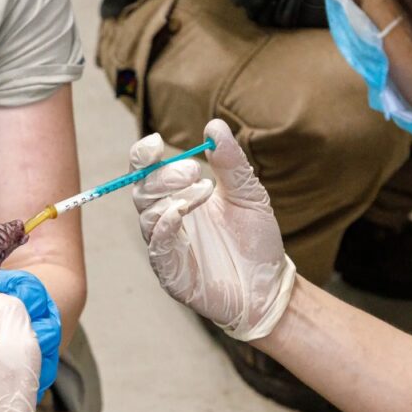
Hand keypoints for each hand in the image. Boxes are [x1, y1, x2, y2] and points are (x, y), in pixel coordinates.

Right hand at [131, 119, 295, 341]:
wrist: (269, 285)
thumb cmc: (255, 240)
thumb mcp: (248, 194)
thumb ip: (230, 162)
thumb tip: (215, 125)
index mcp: (178, 197)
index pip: (147, 172)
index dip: (144, 155)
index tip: (157, 143)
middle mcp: (166, 220)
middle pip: (141, 190)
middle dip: (162, 175)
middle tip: (193, 171)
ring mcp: (166, 246)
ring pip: (146, 215)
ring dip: (169, 198)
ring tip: (204, 192)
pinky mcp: (170, 272)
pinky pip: (156, 247)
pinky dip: (164, 226)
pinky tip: (181, 213)